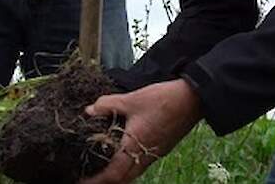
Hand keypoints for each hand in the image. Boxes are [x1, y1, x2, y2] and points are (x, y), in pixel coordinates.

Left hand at [79, 79, 202, 183]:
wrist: (193, 99)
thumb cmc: (164, 100)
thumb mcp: (132, 99)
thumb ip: (108, 104)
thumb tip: (89, 110)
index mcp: (135, 146)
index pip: (112, 174)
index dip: (95, 181)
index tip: (81, 180)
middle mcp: (145, 156)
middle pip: (122, 180)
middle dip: (105, 181)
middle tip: (89, 176)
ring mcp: (154, 155)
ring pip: (132, 174)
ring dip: (117, 175)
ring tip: (102, 168)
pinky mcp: (161, 150)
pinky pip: (141, 166)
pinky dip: (128, 167)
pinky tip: (122, 155)